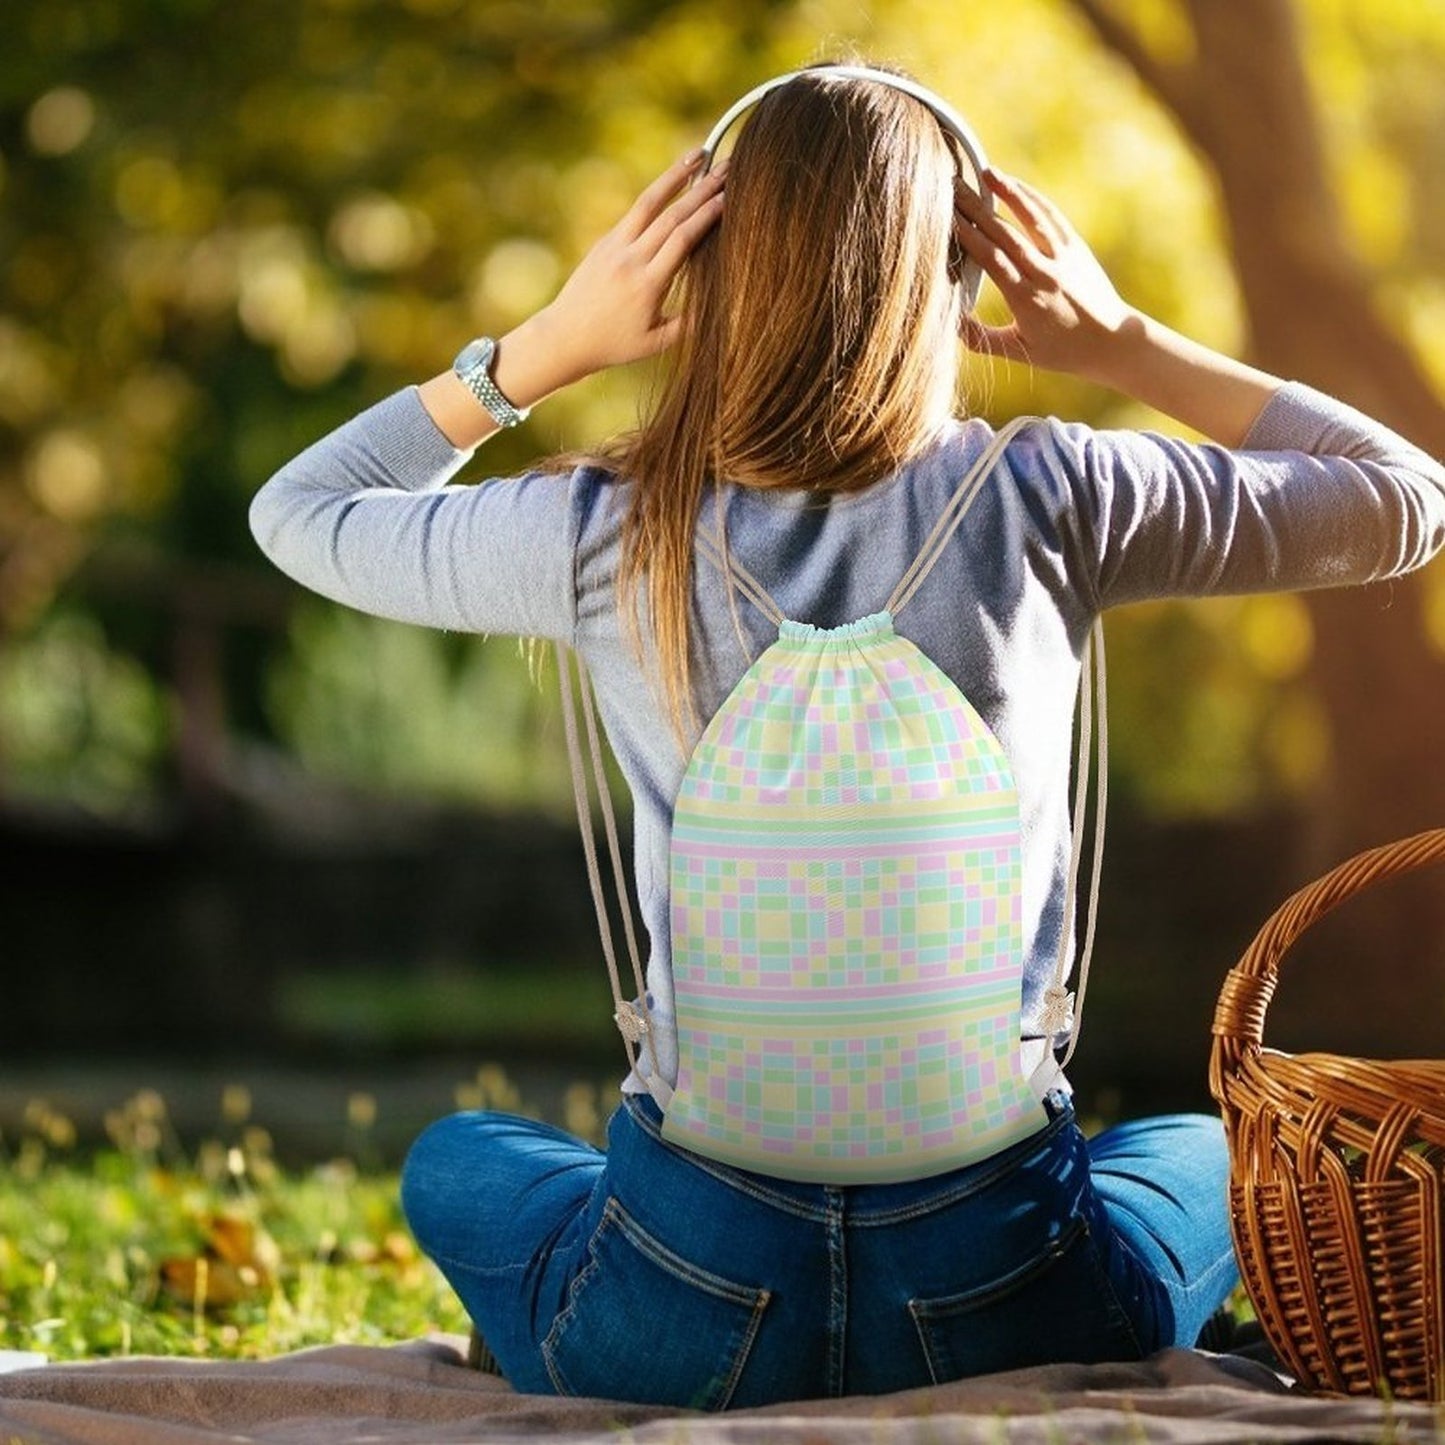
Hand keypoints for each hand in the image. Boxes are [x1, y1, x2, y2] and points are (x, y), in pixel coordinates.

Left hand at [534, 151, 726, 383]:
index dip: (706, 216)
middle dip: (702, 189)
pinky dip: (658, 192)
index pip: (681, 241)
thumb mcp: (655, 344)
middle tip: (728, 168)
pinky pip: (636, 211)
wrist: (565, 336)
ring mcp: (615, 246)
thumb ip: (688, 325)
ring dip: (676, 176)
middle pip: (672, 216)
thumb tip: (724, 307)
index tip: (729, 198)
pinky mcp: (606, 241)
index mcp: (647, 286)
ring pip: (649, 203)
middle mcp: (630, 260)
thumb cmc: (614, 345)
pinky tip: (675, 179)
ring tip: (699, 153)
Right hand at [953, 169, 1135, 381]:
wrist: (1114, 341)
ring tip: (986, 172)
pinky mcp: (1077, 247)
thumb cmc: (1063, 352)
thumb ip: (981, 338)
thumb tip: (949, 322)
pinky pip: (1052, 217)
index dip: (968, 236)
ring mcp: (1063, 257)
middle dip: (977, 208)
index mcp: (1026, 300)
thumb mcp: (1019, 353)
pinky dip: (1032, 199)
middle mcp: (1044, 273)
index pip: (991, 260)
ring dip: (1008, 192)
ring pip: (1031, 218)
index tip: (946, 218)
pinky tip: (1015, 185)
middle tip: (953, 187)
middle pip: (1004, 234)